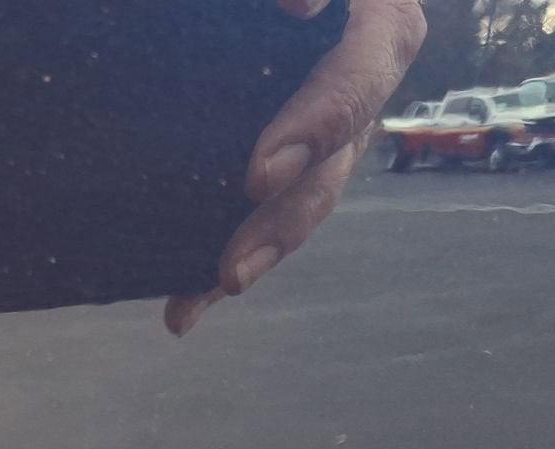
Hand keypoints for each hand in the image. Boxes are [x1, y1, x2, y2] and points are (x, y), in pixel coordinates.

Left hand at [165, 0, 424, 335]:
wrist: (276, 3)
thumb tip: (300, 6)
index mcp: (374, 19)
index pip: (365, 70)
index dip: (317, 125)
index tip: (257, 173)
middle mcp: (356, 81)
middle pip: (335, 161)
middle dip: (281, 222)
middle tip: (230, 266)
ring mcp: (323, 129)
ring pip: (303, 202)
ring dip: (256, 254)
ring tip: (205, 296)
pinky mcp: (281, 158)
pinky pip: (259, 214)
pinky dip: (214, 264)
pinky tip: (180, 310)